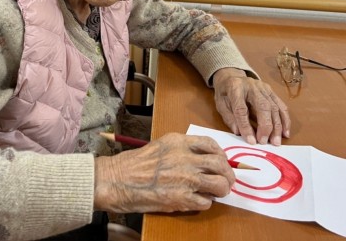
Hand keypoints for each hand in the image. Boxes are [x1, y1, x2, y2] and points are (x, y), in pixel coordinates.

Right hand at [93, 133, 234, 212]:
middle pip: (221, 164)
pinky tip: (198, 201)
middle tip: (226, 181)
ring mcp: (185, 178)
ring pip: (220, 184)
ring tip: (216, 193)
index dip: (222, 155)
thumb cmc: (135, 164)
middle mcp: (185, 158)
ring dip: (222, 190)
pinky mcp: (182, 198)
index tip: (222, 162)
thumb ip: (182, 149)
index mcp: (179, 142)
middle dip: (228, 174)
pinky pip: (206, 202)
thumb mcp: (160, 146)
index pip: (211, 144)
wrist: (118, 180)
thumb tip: (203, 159)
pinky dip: (206, 202)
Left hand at [213, 68, 290, 145]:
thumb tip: (239, 132)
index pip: (241, 109)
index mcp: (235, 88)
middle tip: (264, 142)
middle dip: (266, 127)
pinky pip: (281, 106)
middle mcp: (252, 86)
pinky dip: (285, 120)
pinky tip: (285, 133)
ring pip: (274, 107)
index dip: (246, 126)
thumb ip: (229, 118)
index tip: (251, 141)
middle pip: (263, 106)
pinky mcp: (271, 91)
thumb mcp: (220, 104)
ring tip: (276, 142)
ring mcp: (264, 88)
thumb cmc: (225, 93)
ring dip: (277, 126)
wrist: (231, 77)